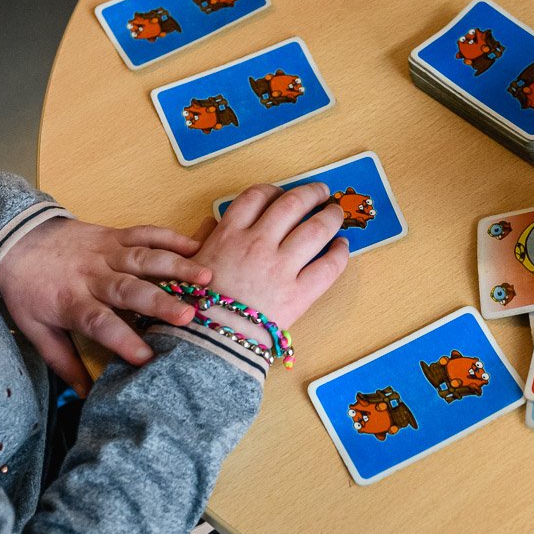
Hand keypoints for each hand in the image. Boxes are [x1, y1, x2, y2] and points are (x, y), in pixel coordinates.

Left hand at [0, 218, 212, 395]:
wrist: (13, 239)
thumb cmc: (28, 289)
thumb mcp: (35, 329)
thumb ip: (62, 362)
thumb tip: (85, 396)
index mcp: (72, 302)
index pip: (99, 323)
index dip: (122, 340)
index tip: (147, 358)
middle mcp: (93, 276)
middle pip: (129, 289)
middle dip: (160, 302)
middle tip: (189, 317)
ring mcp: (106, 252)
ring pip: (144, 258)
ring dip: (176, 266)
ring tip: (205, 277)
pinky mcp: (114, 234)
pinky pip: (144, 233)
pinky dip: (171, 237)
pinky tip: (196, 247)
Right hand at [188, 182, 349, 347]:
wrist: (208, 343)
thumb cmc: (196, 307)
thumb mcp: (191, 265)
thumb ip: (205, 240)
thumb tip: (211, 224)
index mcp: (229, 235)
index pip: (257, 196)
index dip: (273, 190)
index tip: (281, 193)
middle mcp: (257, 245)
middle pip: (292, 204)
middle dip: (310, 193)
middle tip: (320, 192)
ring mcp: (280, 268)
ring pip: (316, 229)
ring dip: (330, 216)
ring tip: (336, 213)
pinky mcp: (298, 293)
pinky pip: (328, 266)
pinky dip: (340, 252)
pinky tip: (342, 246)